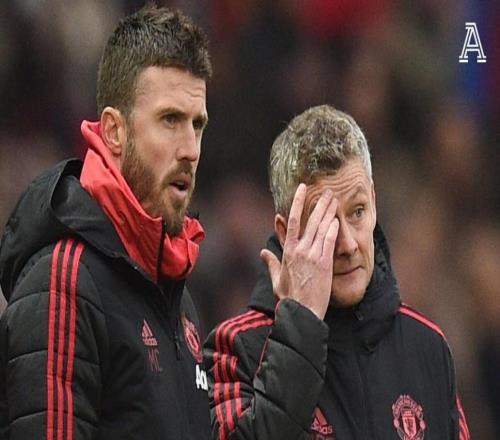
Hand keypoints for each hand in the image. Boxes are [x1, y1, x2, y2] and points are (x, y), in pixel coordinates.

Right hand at [260, 184, 338, 319]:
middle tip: (328, 191)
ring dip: (329, 212)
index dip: (298, 203)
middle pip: (311, 220)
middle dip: (320, 204)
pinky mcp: (324, 263)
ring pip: (321, 228)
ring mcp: (313, 255)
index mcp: (287, 251)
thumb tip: (263, 252)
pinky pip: (329, 241)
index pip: (292, 221)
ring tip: (334, 200)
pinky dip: (334, 229)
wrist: (302, 311)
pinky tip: (338, 219)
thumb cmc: (289, 297)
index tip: (303, 190)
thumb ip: (271, 263)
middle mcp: (299, 250)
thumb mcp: (276, 279)